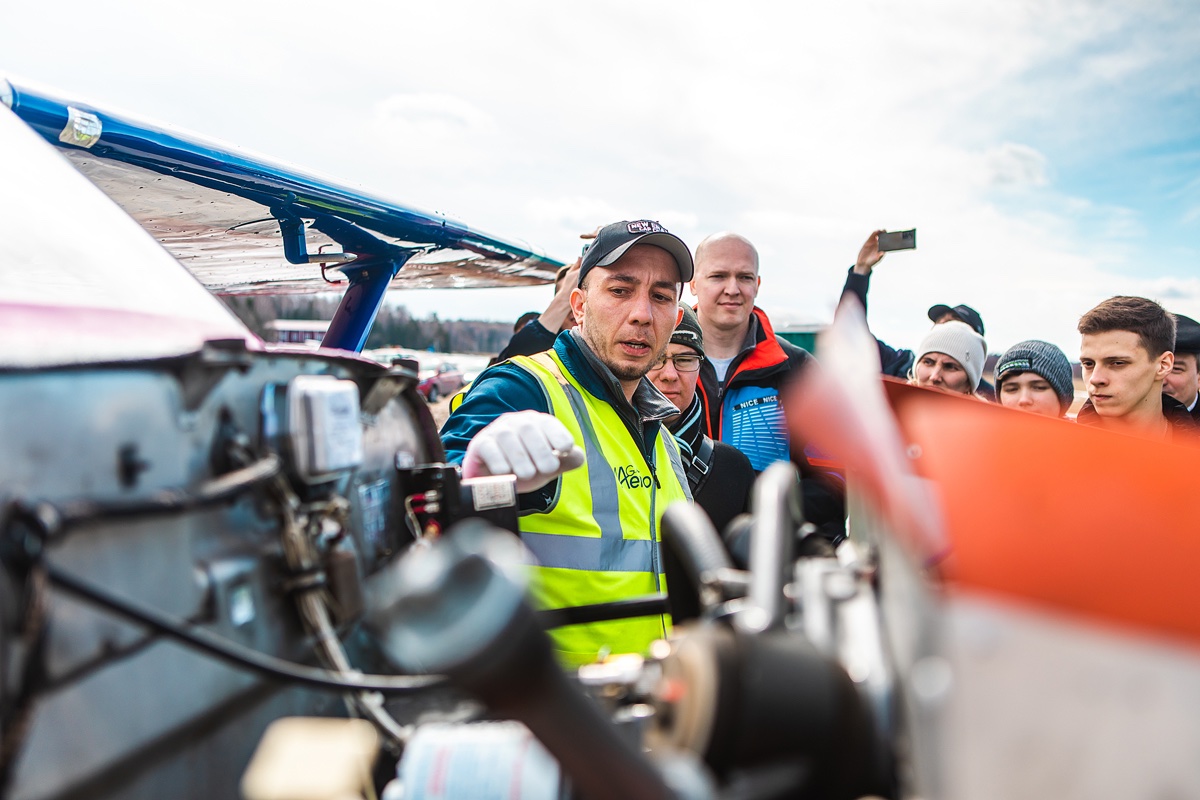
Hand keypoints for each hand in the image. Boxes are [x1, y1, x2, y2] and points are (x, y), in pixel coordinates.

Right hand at [461, 410, 585, 492]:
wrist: (493, 478)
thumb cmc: (524, 466)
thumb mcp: (548, 465)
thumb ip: (566, 461)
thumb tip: (578, 456)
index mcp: (536, 424)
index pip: (548, 423)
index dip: (558, 434)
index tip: (564, 450)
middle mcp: (516, 423)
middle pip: (528, 428)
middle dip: (541, 449)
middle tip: (548, 469)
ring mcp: (496, 432)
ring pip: (507, 437)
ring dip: (520, 457)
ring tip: (527, 474)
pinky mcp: (480, 444)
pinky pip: (488, 448)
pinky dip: (499, 461)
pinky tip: (506, 472)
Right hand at [854, 229, 886, 275]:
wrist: (863, 263)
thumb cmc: (871, 262)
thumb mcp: (876, 259)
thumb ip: (880, 255)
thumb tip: (884, 252)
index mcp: (882, 249)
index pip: (886, 242)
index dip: (887, 238)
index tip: (888, 235)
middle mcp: (878, 245)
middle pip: (882, 238)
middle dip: (883, 234)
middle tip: (884, 231)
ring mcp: (873, 243)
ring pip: (877, 236)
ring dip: (879, 233)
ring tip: (880, 230)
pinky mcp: (868, 242)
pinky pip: (871, 237)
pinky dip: (873, 234)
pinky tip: (875, 231)